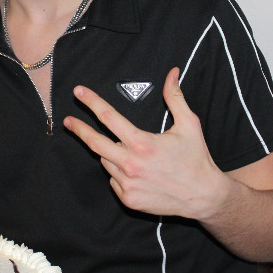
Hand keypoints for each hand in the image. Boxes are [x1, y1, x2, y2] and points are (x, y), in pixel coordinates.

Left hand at [62, 68, 232, 221]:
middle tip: (68, 121)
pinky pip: (114, 180)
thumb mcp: (189, 125)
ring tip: (132, 153)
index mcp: (143, 144)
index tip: (79, 93)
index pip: (109, 118)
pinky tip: (137, 172)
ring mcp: (128, 184)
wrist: (203, 196)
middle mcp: (131, 165)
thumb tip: (171, 73)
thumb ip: (175, 97)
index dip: (92, 103)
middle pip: (95, 142)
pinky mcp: (129, 198)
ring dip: (111, 153)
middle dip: (79, 129)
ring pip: (106, 162)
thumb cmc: (196, 159)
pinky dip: (119, 173)